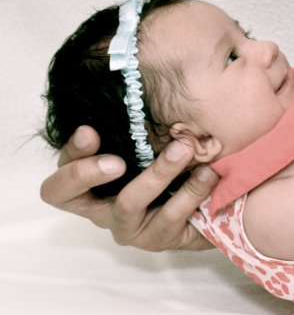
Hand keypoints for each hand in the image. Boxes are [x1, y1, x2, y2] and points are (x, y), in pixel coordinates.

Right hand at [39, 125, 215, 250]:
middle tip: (117, 160)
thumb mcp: (150, 141)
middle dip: (89, 173)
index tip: (90, 131)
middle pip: (70, 196)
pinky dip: (190, 192)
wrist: (214, 200)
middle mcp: (102, 208)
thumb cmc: (173, 162)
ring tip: (183, 149)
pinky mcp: (159, 239)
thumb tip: (137, 75)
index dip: (68, 157)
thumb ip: (135, 123)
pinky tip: (207, 172)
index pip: (57, 179)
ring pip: (128, 203)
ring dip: (157, 173)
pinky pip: (169, 218)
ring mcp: (129, 227)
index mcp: (90, 186)